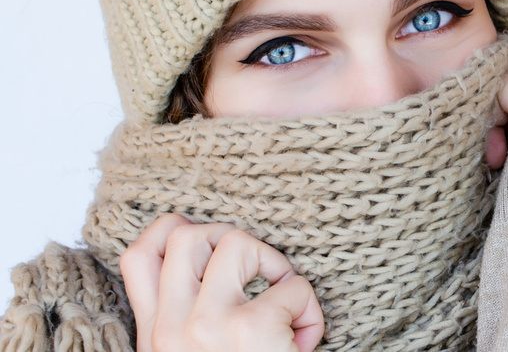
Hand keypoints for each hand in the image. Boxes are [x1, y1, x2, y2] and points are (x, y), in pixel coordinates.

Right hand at [120, 214, 323, 351]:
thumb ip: (186, 318)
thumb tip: (212, 266)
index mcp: (156, 335)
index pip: (138, 255)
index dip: (171, 229)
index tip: (208, 240)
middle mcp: (171, 328)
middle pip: (186, 234)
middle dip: (230, 236)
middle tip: (257, 271)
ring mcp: (206, 326)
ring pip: (236, 241)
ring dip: (274, 263)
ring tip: (285, 301)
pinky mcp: (250, 331)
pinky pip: (292, 285)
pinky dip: (308, 306)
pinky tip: (305, 338)